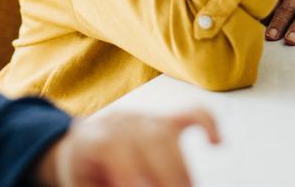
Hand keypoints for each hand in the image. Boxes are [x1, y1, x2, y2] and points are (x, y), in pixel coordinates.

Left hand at [35, 108, 219, 186]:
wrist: (78, 152)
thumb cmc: (84, 175)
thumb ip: (110, 186)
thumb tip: (141, 185)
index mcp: (91, 138)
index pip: (111, 144)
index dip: (128, 168)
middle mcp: (119, 122)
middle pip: (148, 137)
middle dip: (166, 174)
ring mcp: (143, 118)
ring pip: (168, 130)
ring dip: (182, 168)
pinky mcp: (164, 121)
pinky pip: (189, 114)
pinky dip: (206, 123)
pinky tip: (216, 143)